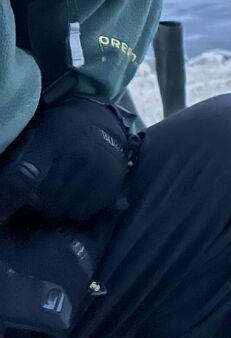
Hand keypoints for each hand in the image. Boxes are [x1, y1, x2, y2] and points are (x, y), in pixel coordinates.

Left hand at [0, 96, 138, 223]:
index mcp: (55, 137)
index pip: (26, 175)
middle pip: (44, 199)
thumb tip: (3, 194)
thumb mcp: (38, 133)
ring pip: (62, 210)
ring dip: (51, 208)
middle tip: (33, 194)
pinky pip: (82, 213)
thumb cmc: (62, 129)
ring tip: (53, 194)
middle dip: (32, 202)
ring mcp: (100, 171)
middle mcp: (81, 154)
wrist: (105, 121)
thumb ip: (20, 160)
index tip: (0, 216)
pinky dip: (71, 211)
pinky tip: (71, 196)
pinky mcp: (113, 185)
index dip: (9, 198)